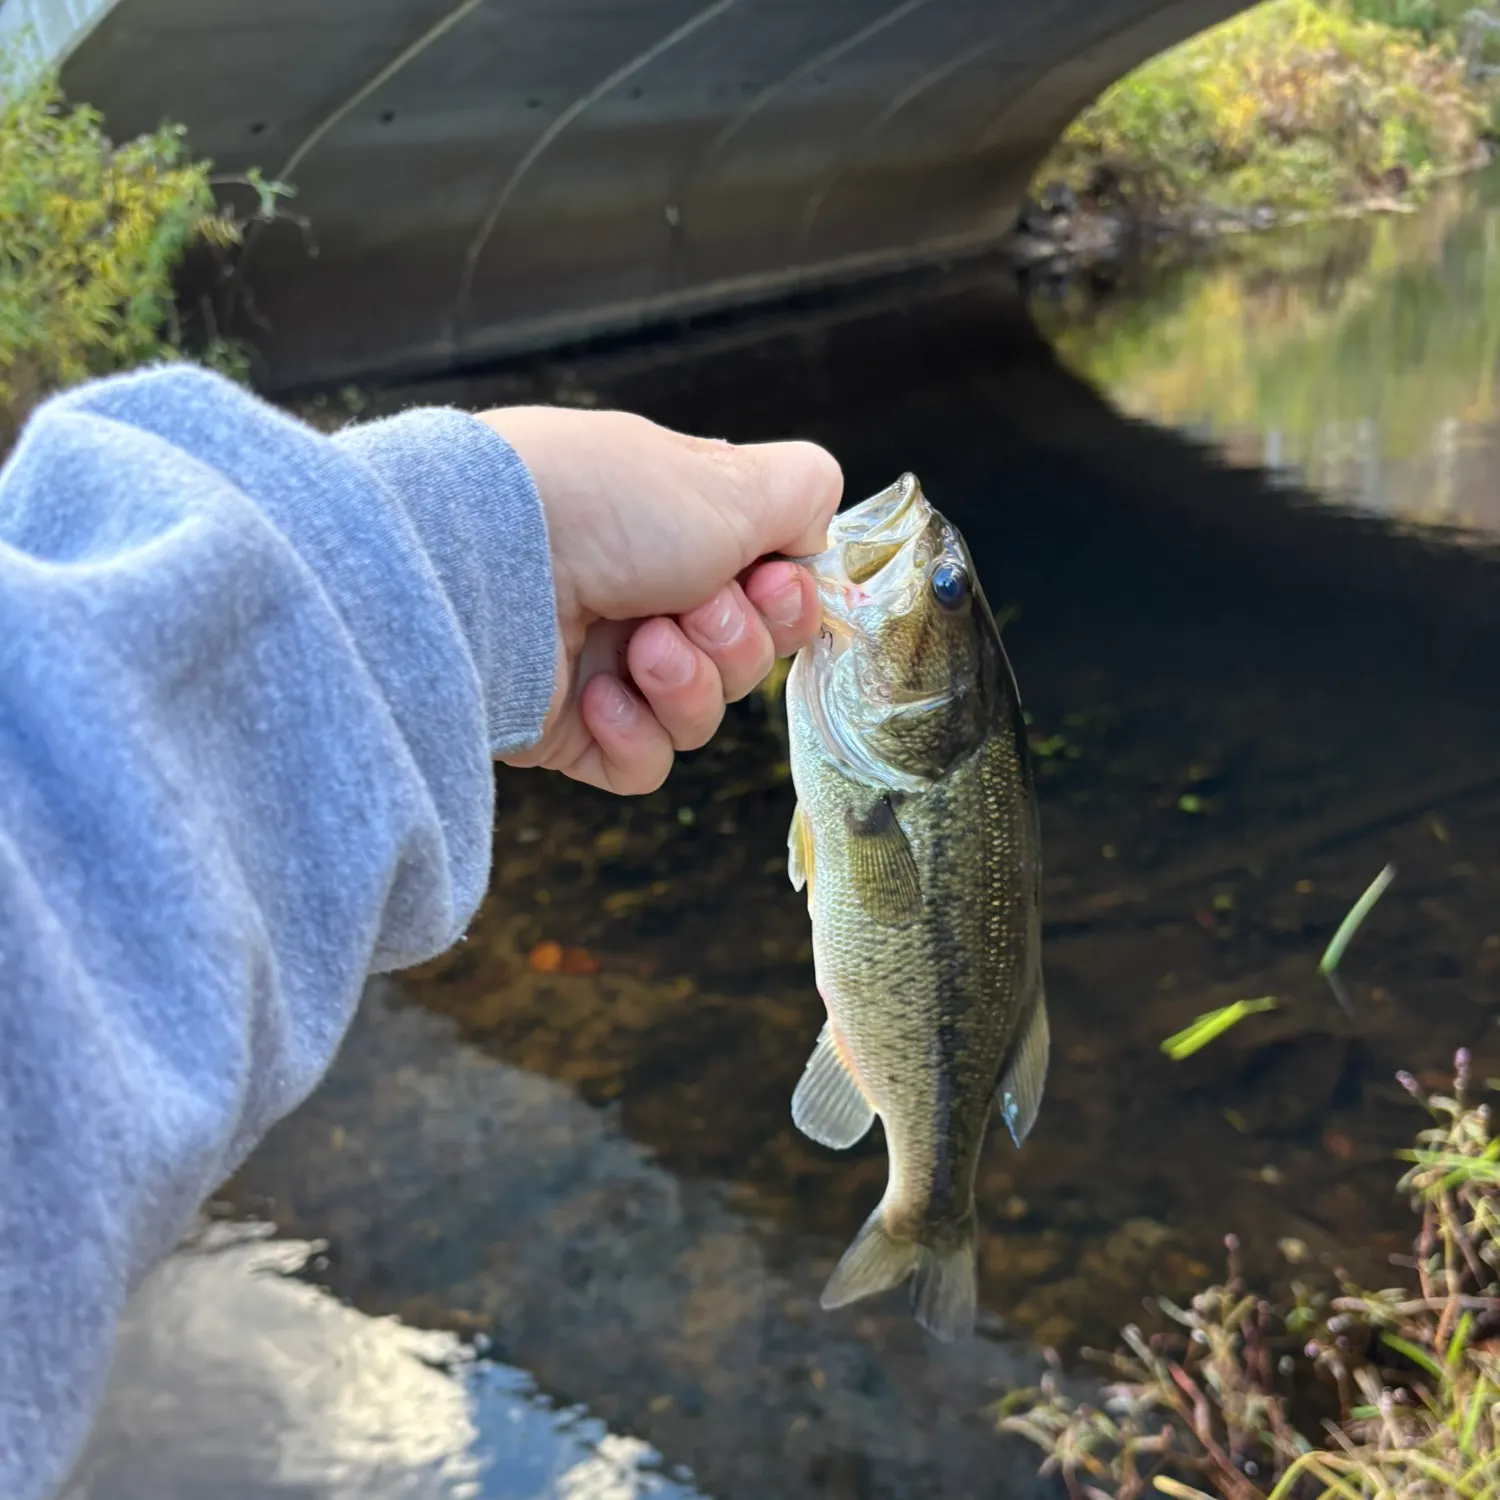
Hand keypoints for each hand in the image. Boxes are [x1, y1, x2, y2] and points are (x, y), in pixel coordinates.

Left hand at [479, 405, 841, 793]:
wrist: (482, 560)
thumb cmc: (604, 504)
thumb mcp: (730, 480)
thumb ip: (802, 495)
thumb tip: (814, 533)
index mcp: (680, 533)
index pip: (772, 591)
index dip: (787, 601)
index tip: (769, 583)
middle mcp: (644, 597)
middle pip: (747, 658)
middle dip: (737, 640)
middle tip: (693, 610)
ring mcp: (604, 664)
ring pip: (703, 715)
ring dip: (687, 684)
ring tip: (640, 650)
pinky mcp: (567, 731)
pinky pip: (645, 764)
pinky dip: (634, 734)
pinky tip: (597, 695)